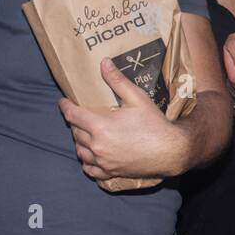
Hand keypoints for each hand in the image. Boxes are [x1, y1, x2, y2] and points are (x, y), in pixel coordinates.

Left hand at [59, 58, 186, 179]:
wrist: (172, 151)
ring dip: (79, 141)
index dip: (65, 106)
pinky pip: (89, 169)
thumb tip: (104, 62)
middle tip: (80, 115)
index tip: (63, 101)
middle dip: (75, 122)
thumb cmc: (155, 124)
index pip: (72, 115)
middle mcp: (97, 145)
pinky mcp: (111, 172)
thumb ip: (118, 81)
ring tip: (85, 134)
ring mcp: (103, 161)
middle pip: (75, 132)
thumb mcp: (137, 98)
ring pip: (80, 151)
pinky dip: (86, 162)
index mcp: (100, 126)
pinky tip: (91, 155)